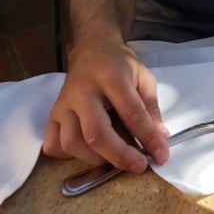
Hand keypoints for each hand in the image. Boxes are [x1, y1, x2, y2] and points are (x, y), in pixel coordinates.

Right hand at [43, 40, 169, 172]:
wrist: (93, 48)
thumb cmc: (120, 63)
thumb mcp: (143, 76)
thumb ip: (151, 107)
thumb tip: (160, 137)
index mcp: (111, 77)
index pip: (131, 113)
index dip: (148, 137)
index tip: (160, 155)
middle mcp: (83, 91)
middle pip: (96, 133)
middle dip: (120, 155)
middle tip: (139, 165)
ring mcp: (64, 104)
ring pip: (72, 143)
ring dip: (96, 159)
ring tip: (116, 158)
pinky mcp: (52, 114)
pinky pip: (53, 144)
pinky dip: (68, 156)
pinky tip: (87, 152)